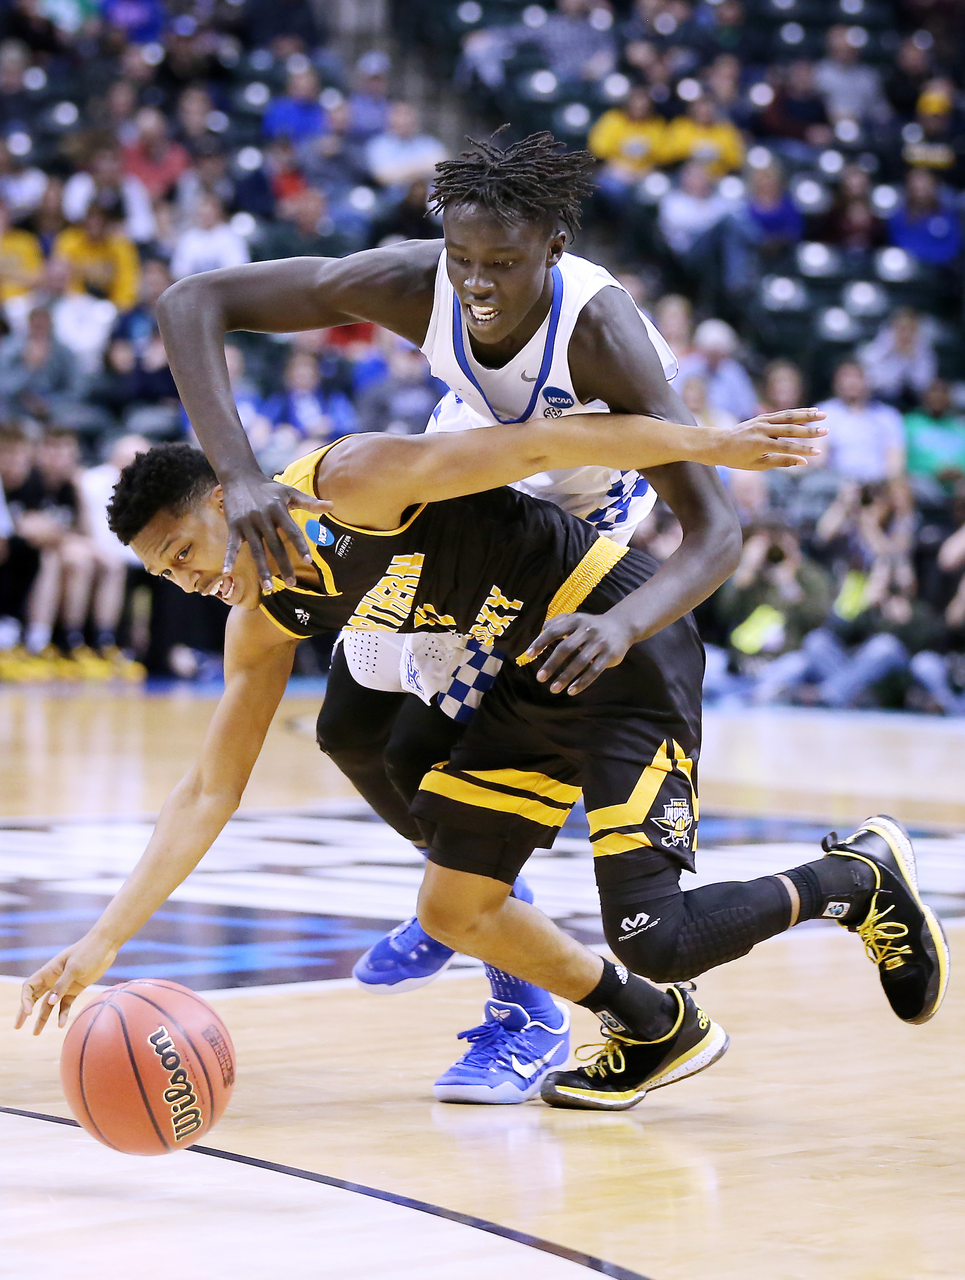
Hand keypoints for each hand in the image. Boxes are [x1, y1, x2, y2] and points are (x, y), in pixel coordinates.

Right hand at [14, 934, 117, 1034]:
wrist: (106, 945)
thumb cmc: (88, 951)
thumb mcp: (75, 967)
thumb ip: (62, 984)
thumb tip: (50, 1002)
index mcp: (49, 971)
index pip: (29, 987)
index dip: (25, 1000)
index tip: (28, 1012)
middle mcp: (53, 979)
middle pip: (34, 998)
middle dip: (25, 1011)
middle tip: (17, 1026)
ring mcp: (64, 985)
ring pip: (48, 1004)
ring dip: (42, 1018)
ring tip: (35, 1033)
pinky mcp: (76, 989)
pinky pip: (65, 1004)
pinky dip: (62, 1014)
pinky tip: (61, 1025)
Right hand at [221, 471, 330, 588]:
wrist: (240, 477)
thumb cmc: (269, 488)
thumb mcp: (289, 492)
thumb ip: (310, 502)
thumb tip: (332, 505)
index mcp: (279, 509)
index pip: (292, 531)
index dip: (300, 546)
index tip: (309, 561)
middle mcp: (263, 517)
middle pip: (275, 546)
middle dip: (284, 565)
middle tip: (292, 584)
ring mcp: (247, 523)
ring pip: (256, 550)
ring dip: (262, 570)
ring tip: (269, 588)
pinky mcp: (234, 526)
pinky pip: (232, 545)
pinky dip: (229, 558)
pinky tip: (227, 572)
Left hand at [523, 611, 634, 694]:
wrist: (622, 626)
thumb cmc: (592, 625)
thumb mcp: (577, 618)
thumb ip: (559, 622)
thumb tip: (542, 629)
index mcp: (576, 620)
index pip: (554, 631)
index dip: (540, 642)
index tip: (528, 655)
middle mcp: (587, 630)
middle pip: (566, 648)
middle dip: (551, 664)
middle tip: (540, 678)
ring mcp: (599, 643)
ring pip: (580, 662)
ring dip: (565, 677)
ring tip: (553, 689)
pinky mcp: (609, 655)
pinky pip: (594, 671)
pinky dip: (582, 682)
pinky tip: (571, 691)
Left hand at [707, 409, 826, 470]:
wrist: (719, 444)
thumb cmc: (737, 459)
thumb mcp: (758, 465)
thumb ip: (781, 462)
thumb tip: (803, 462)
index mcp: (760, 444)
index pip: (787, 447)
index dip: (803, 450)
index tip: (818, 453)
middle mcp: (762, 430)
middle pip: (790, 429)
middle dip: (809, 431)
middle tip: (826, 431)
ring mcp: (762, 421)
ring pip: (787, 416)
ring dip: (807, 415)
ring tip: (823, 415)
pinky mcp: (762, 417)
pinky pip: (782, 414)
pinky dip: (796, 412)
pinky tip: (809, 411)